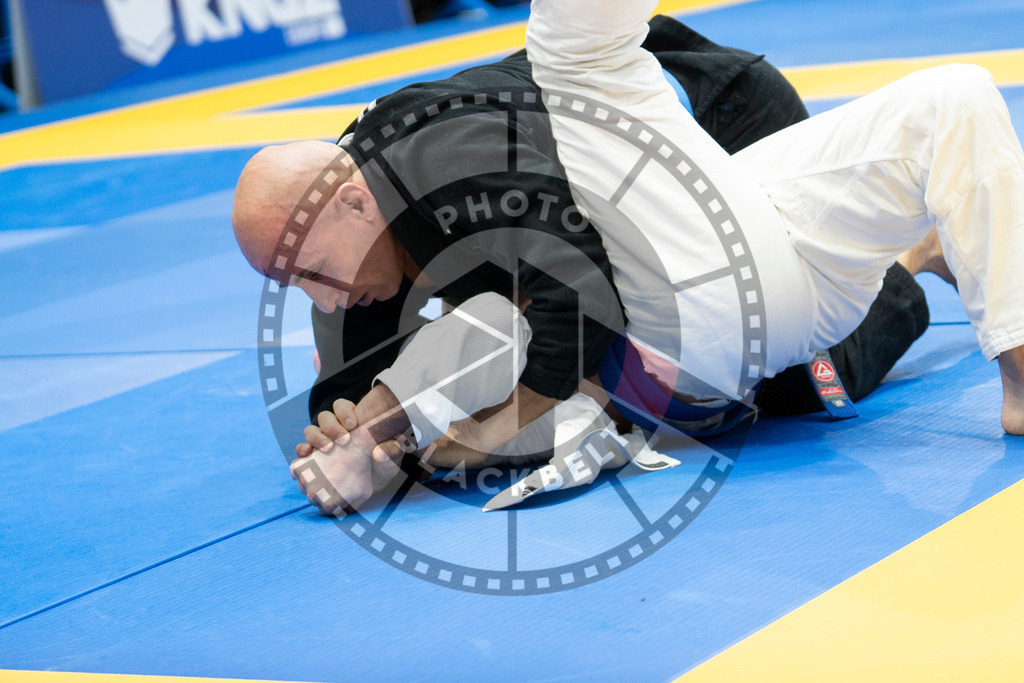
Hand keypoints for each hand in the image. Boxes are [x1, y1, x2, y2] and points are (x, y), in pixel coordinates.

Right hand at [290, 436, 374, 514]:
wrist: (354, 445)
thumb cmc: (361, 470)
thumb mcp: (363, 495)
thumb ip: (351, 508)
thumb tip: (341, 515)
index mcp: (328, 505)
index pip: (323, 509)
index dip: (331, 499)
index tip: (338, 488)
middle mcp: (313, 495)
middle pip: (313, 498)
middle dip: (322, 490)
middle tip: (333, 476)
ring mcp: (305, 481)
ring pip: (303, 486)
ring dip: (311, 480)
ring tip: (326, 469)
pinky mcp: (298, 467)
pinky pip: (295, 473)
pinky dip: (302, 469)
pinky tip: (315, 464)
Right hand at [293, 398, 414, 514]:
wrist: (372, 486)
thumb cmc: (384, 466)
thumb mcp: (393, 458)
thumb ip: (392, 451)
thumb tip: (379, 452)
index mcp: (354, 421)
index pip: (342, 406)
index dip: (345, 412)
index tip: (354, 425)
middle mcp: (335, 429)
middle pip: (325, 417)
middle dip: (332, 426)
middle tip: (344, 440)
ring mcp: (323, 443)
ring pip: (311, 431)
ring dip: (316, 437)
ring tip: (328, 449)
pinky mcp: (314, 459)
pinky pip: (302, 450)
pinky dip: (302, 451)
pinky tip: (308, 455)